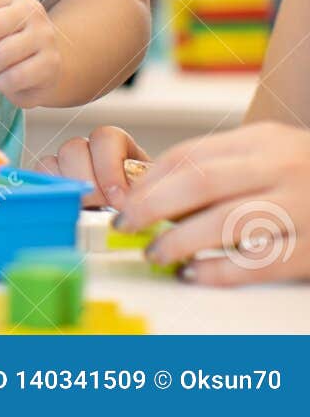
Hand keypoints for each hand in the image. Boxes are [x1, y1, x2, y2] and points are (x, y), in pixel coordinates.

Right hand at [37, 125, 150, 207]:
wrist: (142, 228)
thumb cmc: (151, 214)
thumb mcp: (155, 200)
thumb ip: (146, 195)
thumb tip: (131, 203)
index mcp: (119, 148)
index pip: (105, 137)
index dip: (109, 166)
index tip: (119, 200)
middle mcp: (89, 153)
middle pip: (74, 147)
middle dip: (87, 180)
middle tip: (100, 206)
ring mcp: (66, 168)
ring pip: (51, 162)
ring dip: (66, 188)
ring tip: (84, 211)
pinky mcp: (50, 185)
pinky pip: (37, 179)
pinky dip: (48, 193)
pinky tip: (67, 210)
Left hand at [115, 122, 309, 285]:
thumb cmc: (303, 175)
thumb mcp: (265, 153)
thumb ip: (216, 164)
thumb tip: (148, 188)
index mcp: (262, 142)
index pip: (192, 155)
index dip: (150, 180)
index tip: (123, 200)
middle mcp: (281, 169)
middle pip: (202, 182)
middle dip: (153, 205)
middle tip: (126, 225)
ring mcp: (301, 209)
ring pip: (228, 222)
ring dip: (181, 240)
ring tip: (157, 253)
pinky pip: (259, 263)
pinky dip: (220, 271)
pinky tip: (194, 274)